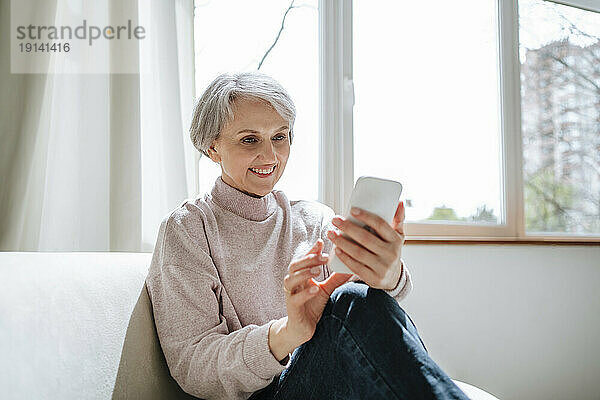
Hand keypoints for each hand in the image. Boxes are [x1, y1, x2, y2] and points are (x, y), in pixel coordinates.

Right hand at [269, 239, 351, 360]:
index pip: (304, 259)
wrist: (301, 329)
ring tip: (318, 270)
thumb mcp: (325, 290)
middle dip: (308, 259)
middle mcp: (293, 282)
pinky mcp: (292, 308)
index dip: (311, 250)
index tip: (322, 241)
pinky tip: (315, 289)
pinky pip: (295, 298)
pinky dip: (305, 293)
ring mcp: (290, 294)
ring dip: (304, 272)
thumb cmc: (312, 306)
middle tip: (323, 257)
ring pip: (291, 279)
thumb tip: (351, 267)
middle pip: (295, 265)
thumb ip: (335, 279)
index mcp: (300, 276)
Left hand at [327, 201, 405, 289]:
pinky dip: (344, 257)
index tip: (352, 210)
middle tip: (335, 220)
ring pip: (358, 253)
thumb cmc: (390, 251)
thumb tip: (399, 202)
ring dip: (342, 242)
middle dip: (348, 228)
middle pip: (365, 238)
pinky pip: (356, 266)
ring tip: (331, 233)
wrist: (393, 278)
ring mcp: (382, 267)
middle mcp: (390, 254)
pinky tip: (336, 249)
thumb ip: (398, 219)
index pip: (380, 225)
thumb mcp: (398, 236)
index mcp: (396, 240)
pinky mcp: (373, 278)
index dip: (366, 216)